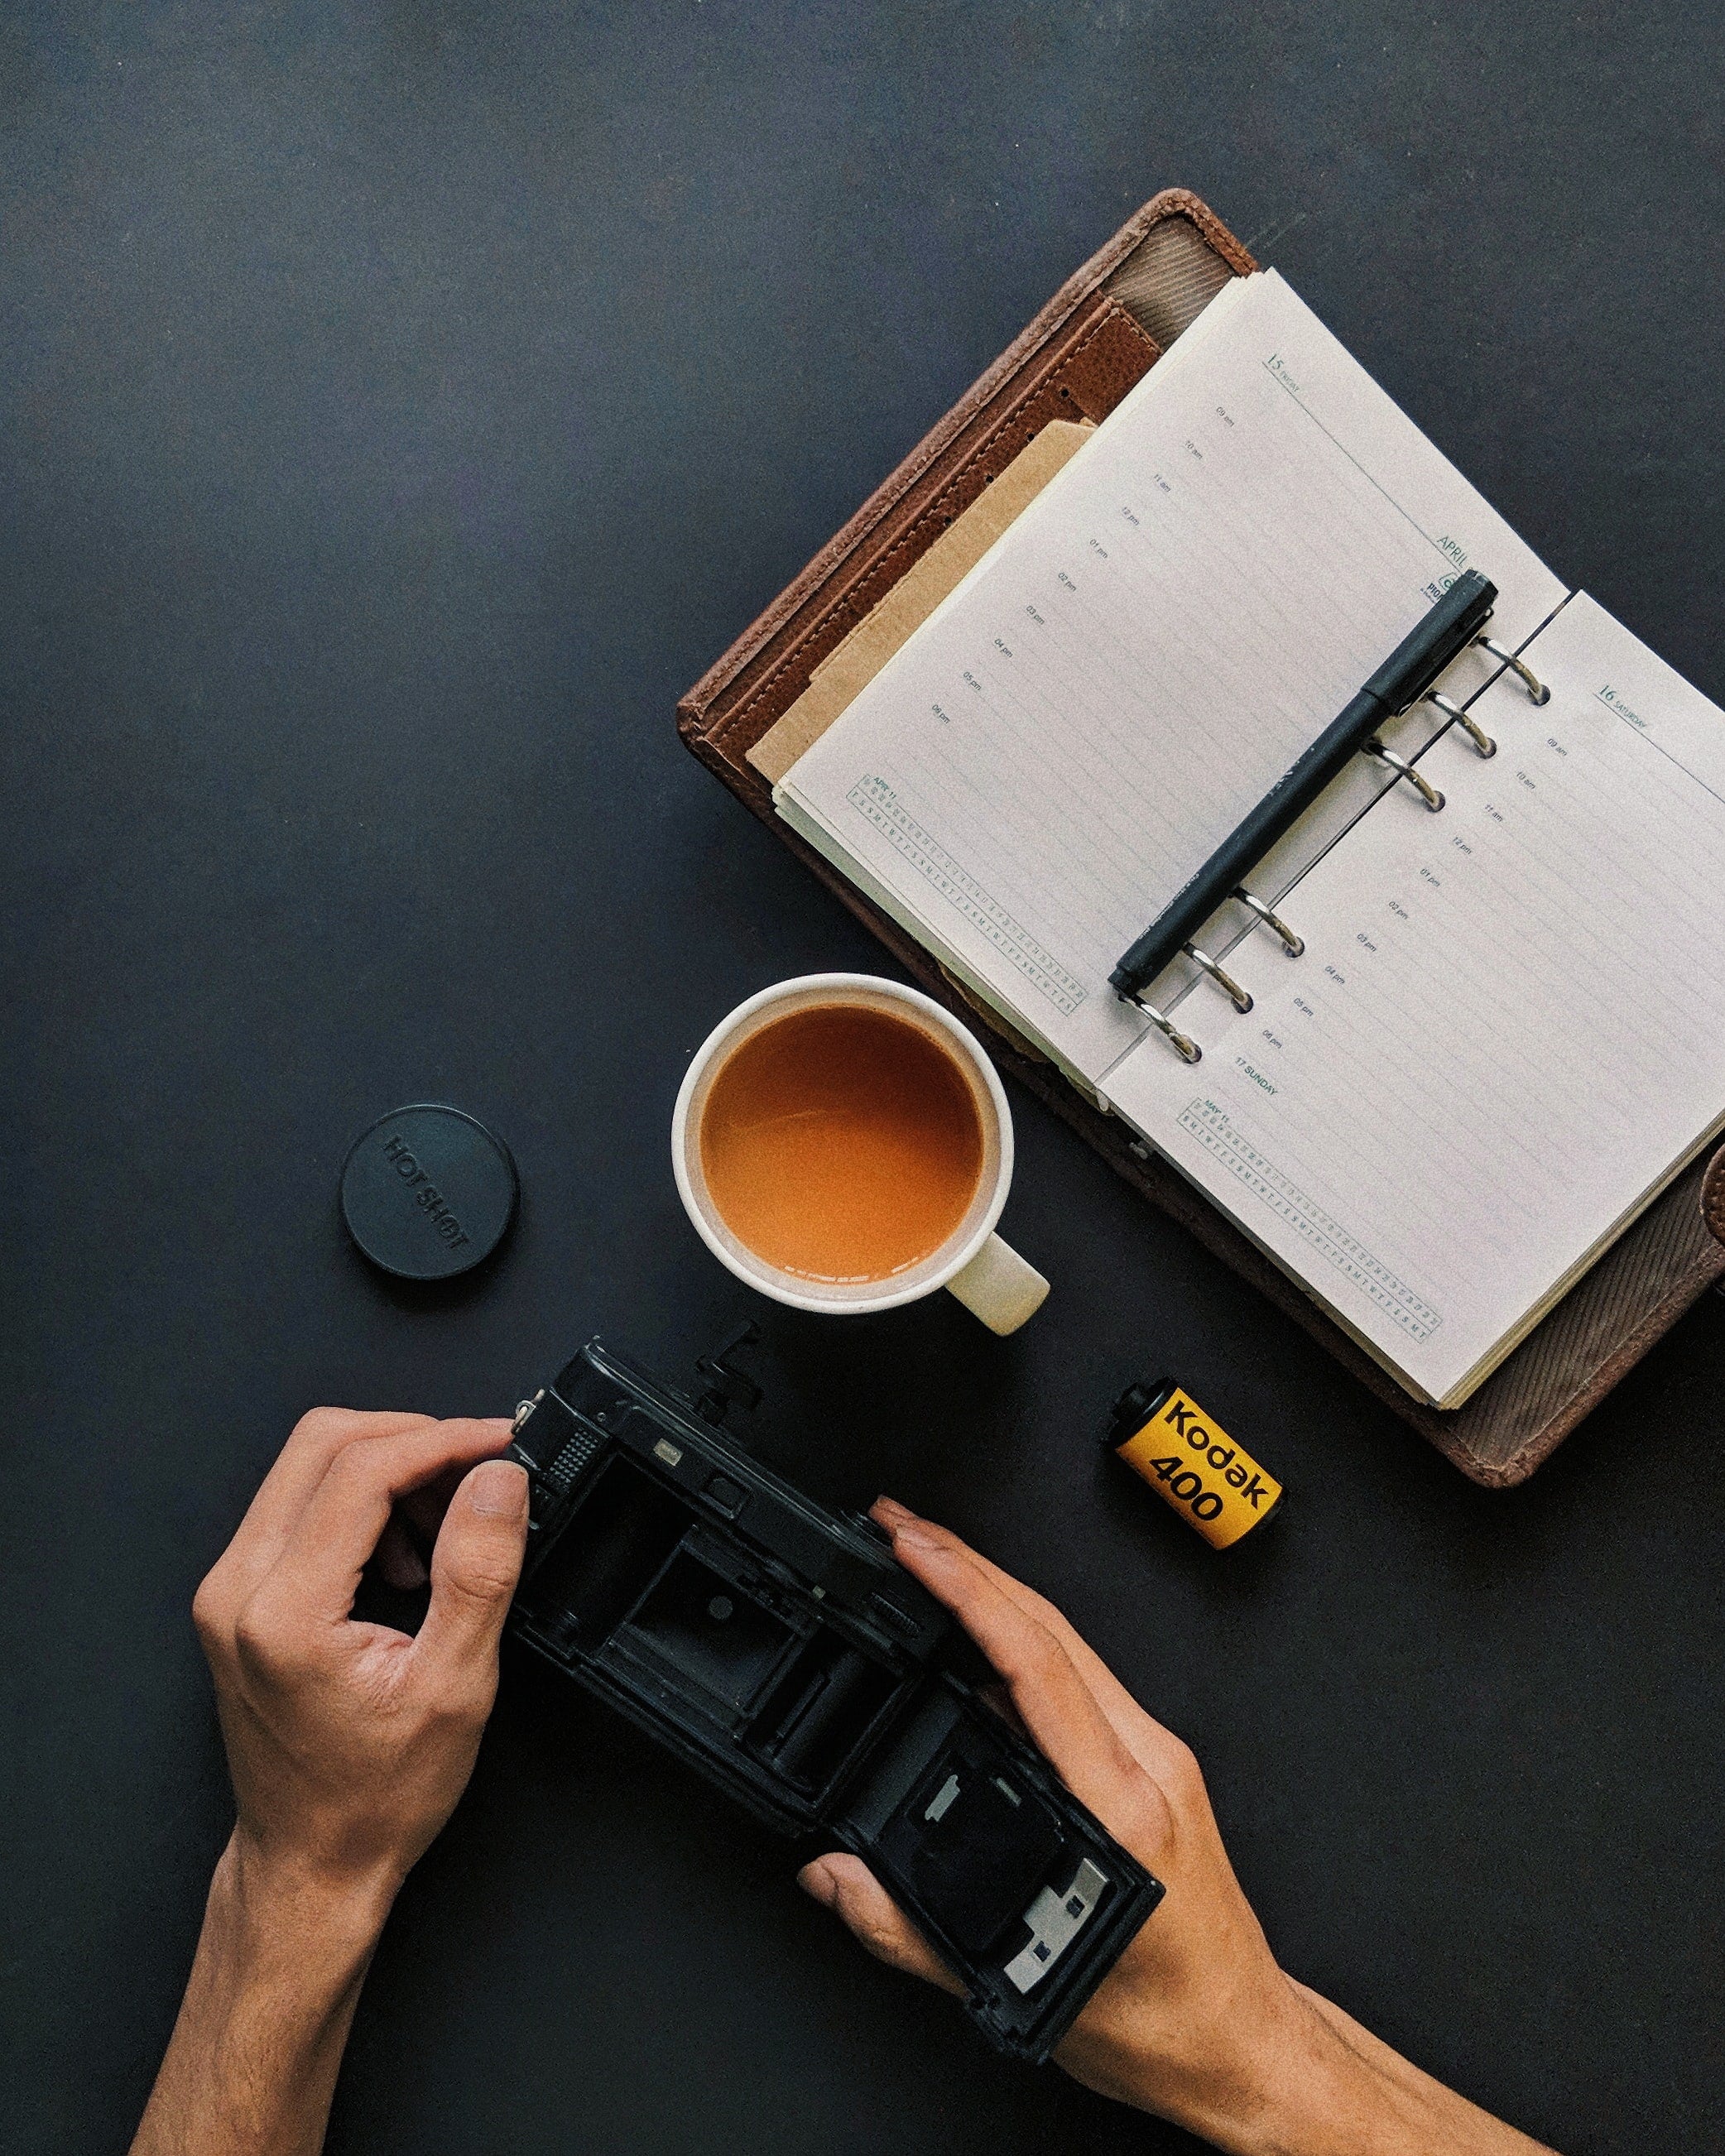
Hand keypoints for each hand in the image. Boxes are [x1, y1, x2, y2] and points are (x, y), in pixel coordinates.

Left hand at [191, 1409, 529, 1918]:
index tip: (500, 1444)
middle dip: (414, 1440)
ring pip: (307, 1465)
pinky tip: (403, 1559)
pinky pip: (297, 1504)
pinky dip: (360, 1502)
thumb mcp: (454, 1687)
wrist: (310, 1863)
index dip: (443, 1441)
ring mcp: (228, 1588)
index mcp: (284, 1611)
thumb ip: (477, 1572)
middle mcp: (237, 1588)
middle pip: (323, 1442)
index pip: (361, 1471)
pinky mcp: (236, 1595)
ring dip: (388, 1471)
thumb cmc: (375, 1797)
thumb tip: (498, 1481)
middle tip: (478, 1474)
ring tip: (442, 1532)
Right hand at [798, 1500, 1553, 2155]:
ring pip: (1069, 1644)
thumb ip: (910, 1932)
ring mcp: (1158, 1756)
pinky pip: (1080, 1678)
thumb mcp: (1019, 1985)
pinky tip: (977, 1641)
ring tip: (926, 1566)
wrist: (1242, 2042)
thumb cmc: (1164, 2022)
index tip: (914, 1548)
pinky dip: (1020, 1642)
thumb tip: (836, 1878)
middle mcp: (1150, 1762)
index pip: (1035, 1663)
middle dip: (968, 1563)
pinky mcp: (1155, 1762)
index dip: (968, 1591)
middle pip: (1051, 1628)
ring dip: (993, 1594)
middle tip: (897, 1526)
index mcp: (1124, 1805)